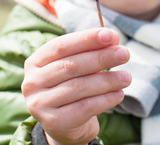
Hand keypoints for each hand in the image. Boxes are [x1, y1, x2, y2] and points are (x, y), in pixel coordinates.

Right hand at [22, 28, 130, 144]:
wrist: (65, 124)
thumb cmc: (72, 86)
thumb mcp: (77, 67)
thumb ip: (90, 51)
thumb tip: (112, 38)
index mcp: (36, 61)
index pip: (61, 46)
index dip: (86, 39)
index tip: (110, 35)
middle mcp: (33, 82)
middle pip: (71, 66)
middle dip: (101, 58)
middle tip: (124, 54)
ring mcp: (40, 103)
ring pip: (79, 87)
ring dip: (107, 80)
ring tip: (126, 77)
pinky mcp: (54, 122)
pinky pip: (85, 108)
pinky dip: (105, 99)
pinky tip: (119, 94)